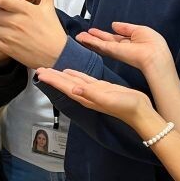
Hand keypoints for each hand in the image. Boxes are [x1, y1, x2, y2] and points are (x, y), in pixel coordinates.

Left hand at [35, 67, 155, 126]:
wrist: (140, 111)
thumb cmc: (126, 106)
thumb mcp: (108, 99)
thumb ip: (91, 94)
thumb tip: (74, 89)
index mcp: (86, 97)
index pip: (65, 87)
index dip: (52, 80)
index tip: (40, 73)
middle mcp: (86, 95)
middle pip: (65, 84)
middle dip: (52, 77)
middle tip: (39, 69)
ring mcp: (93, 91)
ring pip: (72, 81)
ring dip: (61, 76)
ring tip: (50, 70)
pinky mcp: (101, 88)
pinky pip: (83, 80)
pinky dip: (75, 75)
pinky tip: (70, 72)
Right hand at [76, 22, 173, 74]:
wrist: (155, 55)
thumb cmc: (153, 44)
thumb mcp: (139, 30)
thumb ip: (125, 27)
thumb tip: (114, 24)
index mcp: (130, 42)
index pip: (114, 38)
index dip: (103, 35)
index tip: (94, 31)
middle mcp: (121, 48)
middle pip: (104, 42)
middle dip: (93, 38)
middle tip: (82, 35)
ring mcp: (116, 50)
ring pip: (99, 44)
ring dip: (88, 40)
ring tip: (78, 36)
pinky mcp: (112, 51)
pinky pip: (98, 45)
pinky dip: (89, 41)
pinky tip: (82, 38)